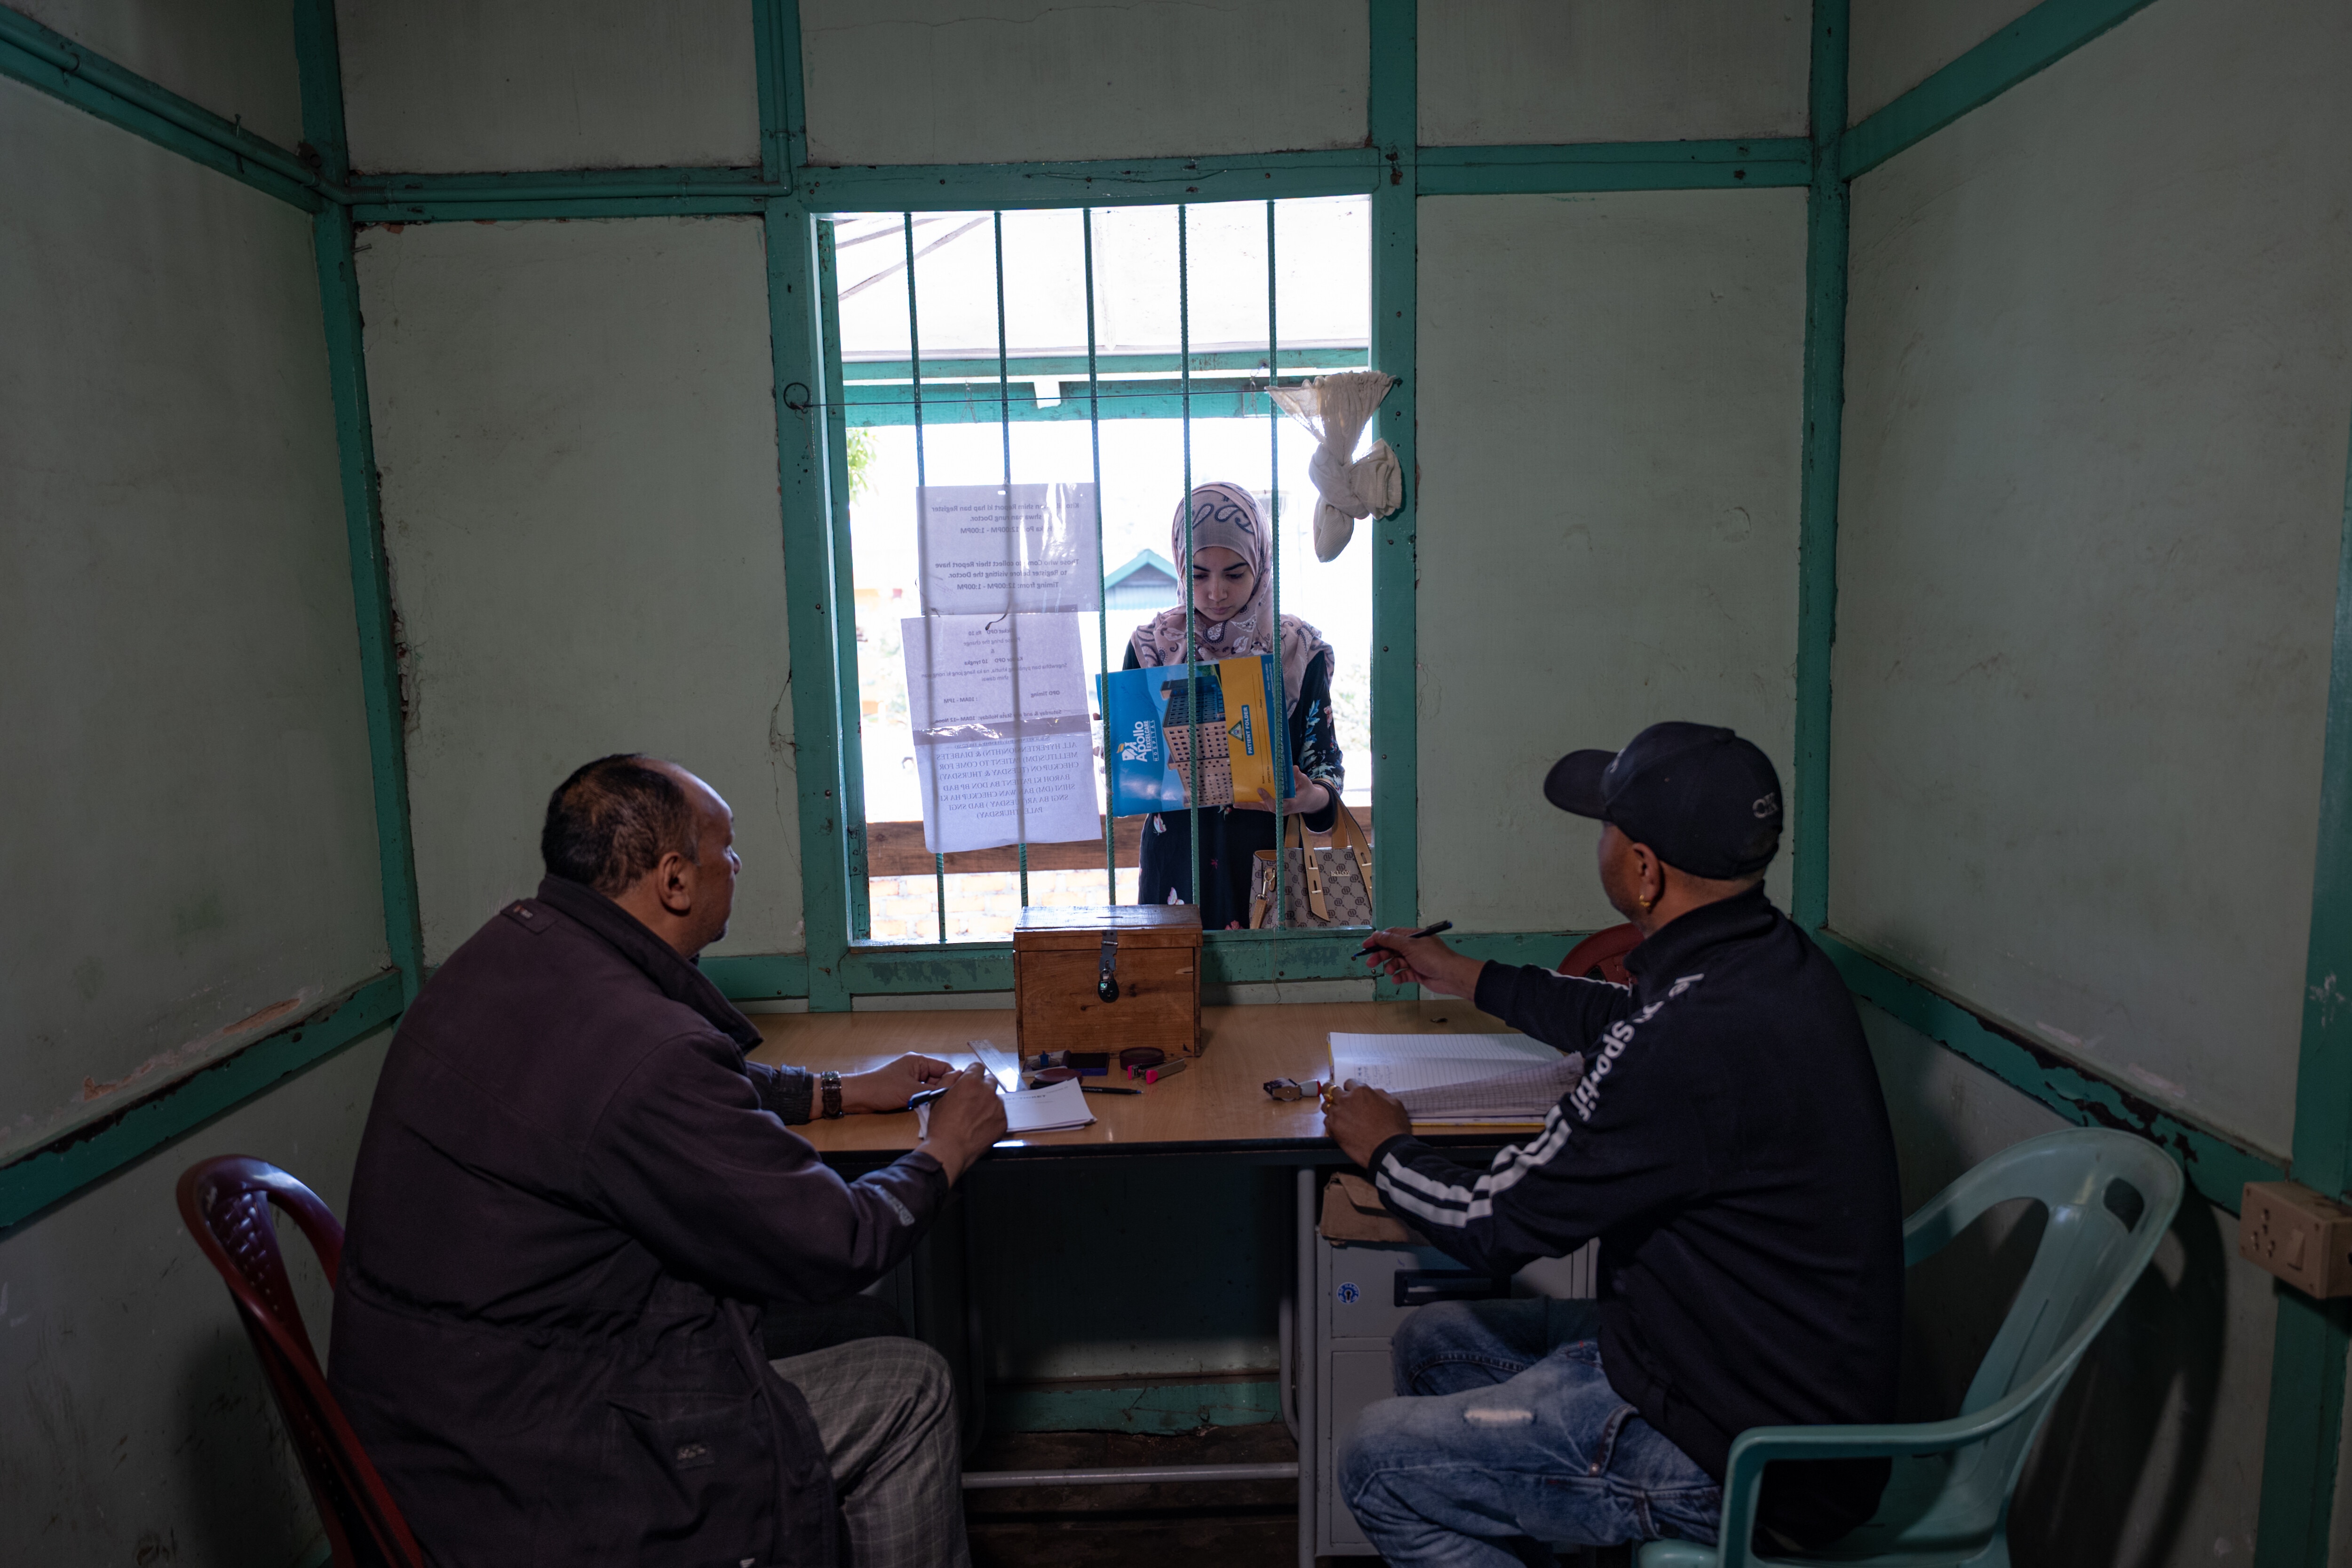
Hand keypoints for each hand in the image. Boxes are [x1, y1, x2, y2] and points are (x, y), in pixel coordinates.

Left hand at [838, 1053, 954, 1114]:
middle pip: (938, 1079)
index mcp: (919, 1061)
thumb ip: (934, 1089)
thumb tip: (955, 1086)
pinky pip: (920, 1095)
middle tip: (948, 1104)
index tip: (960, 1093)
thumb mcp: (910, 1090)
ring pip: (930, 1089)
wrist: (858, 1097)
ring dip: (932, 1098)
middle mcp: (916, 1068)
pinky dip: (924, 1102)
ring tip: (937, 1107)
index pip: (945, 1068)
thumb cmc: (881, 1088)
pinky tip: (926, 1109)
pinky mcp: (905, 1090)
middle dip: (942, 1091)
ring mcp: (910, 1079)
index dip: (954, 1080)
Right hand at [915, 1066, 1007, 1181]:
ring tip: (975, 1116)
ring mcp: (997, 1107)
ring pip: (996, 1098)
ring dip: (988, 1102)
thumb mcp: (938, 1097)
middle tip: (972, 1099)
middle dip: (982, 1086)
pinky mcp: (1003, 1121)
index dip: (972, 1074)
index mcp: (971, 1082)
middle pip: (990, 1080)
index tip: (970, 1081)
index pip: (978, 1067)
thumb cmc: (941, 1125)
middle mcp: (987, 1091)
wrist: (950, 1149)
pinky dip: (992, 1117)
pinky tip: (981, 1125)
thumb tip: (959, 1073)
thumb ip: (949, 1079)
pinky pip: (1000, 1113)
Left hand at [1240, 767, 1330, 815]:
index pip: (1278, 804)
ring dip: (1249, 806)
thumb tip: (1293, 767)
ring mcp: (1276, 808)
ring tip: (1236, 803)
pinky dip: (1251, 804)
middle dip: (1253, 804)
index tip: (1260, 789)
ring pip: (1261, 808)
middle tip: (1240, 802)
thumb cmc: (1307, 791)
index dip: (1269, 798)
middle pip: (1267, 808)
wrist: (1308, 801)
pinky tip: (1240, 802)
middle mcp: (1282, 808)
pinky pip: (1261, 806)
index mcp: (1292, 804)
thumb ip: (1299, 776)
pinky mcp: (1272, 806)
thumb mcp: (1306, 783)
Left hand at [1325, 1081, 1411, 1168]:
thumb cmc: (1393, 1127)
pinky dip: (1331, 1122)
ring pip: (1326, 1106)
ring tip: (1338, 1113)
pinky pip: (1326, 1121)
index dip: (1350, 1088)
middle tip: (1334, 1096)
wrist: (1388, 1149)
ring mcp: (1337, 1115)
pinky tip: (1339, 1126)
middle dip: (1332, 1092)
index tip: (1351, 1093)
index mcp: (1361, 1091)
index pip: (1348, 1083)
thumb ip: (1380, 1094)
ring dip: (1332, 1108)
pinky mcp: (1333, 1129)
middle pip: (1329, 1090)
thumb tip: (1373, 1093)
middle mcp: (1346, 1100)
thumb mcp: (1394, 1103)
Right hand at [1358, 929, 1483, 998]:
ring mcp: (1416, 960)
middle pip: (1392, 949)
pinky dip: (1399, 976)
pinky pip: (1404, 974)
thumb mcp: (1409, 946)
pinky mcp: (1418, 973)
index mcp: (1413, 936)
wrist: (1450, 975)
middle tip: (1370, 962)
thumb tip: (1376, 934)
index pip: (1392, 935)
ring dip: (1391, 966)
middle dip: (1381, 955)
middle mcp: (1414, 947)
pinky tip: (1397, 979)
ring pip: (1397, 962)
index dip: (1378, 940)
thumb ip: (1391, 941)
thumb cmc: (1431, 957)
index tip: (1366, 946)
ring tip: (1390, 971)